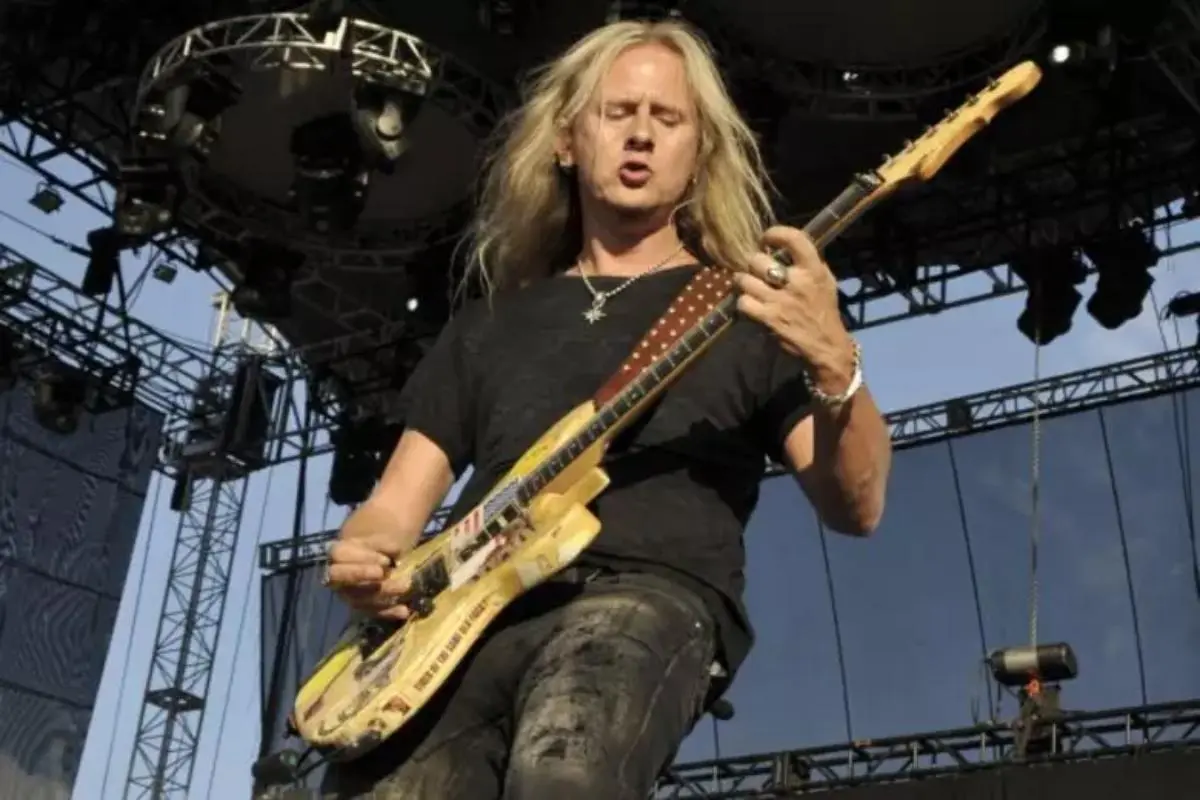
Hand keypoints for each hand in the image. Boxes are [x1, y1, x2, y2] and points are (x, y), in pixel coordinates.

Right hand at [325, 535, 412, 620]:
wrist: (380, 560)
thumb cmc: (379, 546)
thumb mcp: (381, 537)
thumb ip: (385, 542)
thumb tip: (396, 551)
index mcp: (339, 552)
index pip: (340, 554)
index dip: (361, 557)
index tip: (385, 560)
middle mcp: (338, 576)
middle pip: (339, 577)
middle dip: (360, 574)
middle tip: (382, 573)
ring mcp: (348, 594)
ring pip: (358, 598)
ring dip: (382, 594)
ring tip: (405, 586)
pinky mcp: (362, 608)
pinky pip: (371, 612)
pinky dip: (388, 612)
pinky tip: (404, 610)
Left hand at [733, 225, 856, 393]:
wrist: (826, 346)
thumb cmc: (823, 311)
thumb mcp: (826, 282)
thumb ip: (809, 263)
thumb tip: (785, 247)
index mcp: (814, 270)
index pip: (794, 238)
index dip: (774, 234)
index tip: (766, 239)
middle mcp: (797, 282)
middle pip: (759, 260)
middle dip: (753, 265)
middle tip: (755, 271)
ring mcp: (781, 301)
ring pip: (745, 280)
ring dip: (743, 283)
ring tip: (748, 287)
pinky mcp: (768, 318)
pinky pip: (743, 302)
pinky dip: (743, 303)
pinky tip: (750, 305)